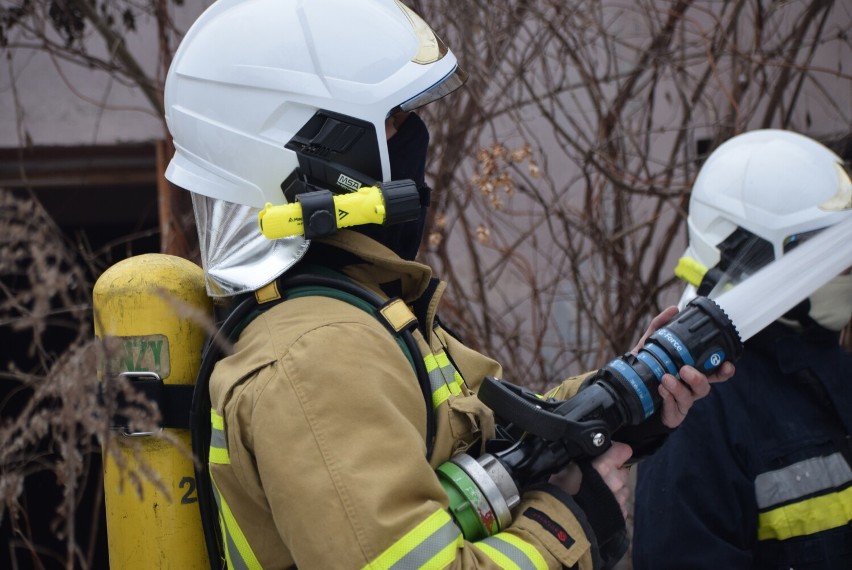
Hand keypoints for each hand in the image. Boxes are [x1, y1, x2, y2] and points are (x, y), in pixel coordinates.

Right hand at [549, 442, 632, 517]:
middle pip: (623, 471)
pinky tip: (598, 506)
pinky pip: (620, 504)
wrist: (564, 523)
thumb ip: (579, 458)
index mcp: (604, 466)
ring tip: (595, 494)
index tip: (608, 454)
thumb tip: (582, 452)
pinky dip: (613, 503)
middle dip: (613, 472)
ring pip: (622, 488)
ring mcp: (620, 499)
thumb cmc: (561, 493)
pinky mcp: (620, 514)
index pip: (623, 450)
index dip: (616, 451)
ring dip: (614, 488)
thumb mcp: (564, 468)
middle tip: (595, 477)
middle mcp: (616, 481)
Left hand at [632, 306, 735, 428]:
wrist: (631, 391)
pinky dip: (668, 397)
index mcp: (692, 371)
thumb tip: (673, 310)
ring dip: (678, 388)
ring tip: (666, 378)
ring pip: (689, 397)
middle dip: (700, 378)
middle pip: (706, 386)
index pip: (714, 372)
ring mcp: (682, 401)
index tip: (728, 364)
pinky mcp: (673, 413)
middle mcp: (690, 387)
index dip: (724, 370)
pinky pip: (674, 407)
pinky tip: (661, 390)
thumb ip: (660, 327)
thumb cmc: (649, 368)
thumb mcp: (650, 345)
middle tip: (686, 370)